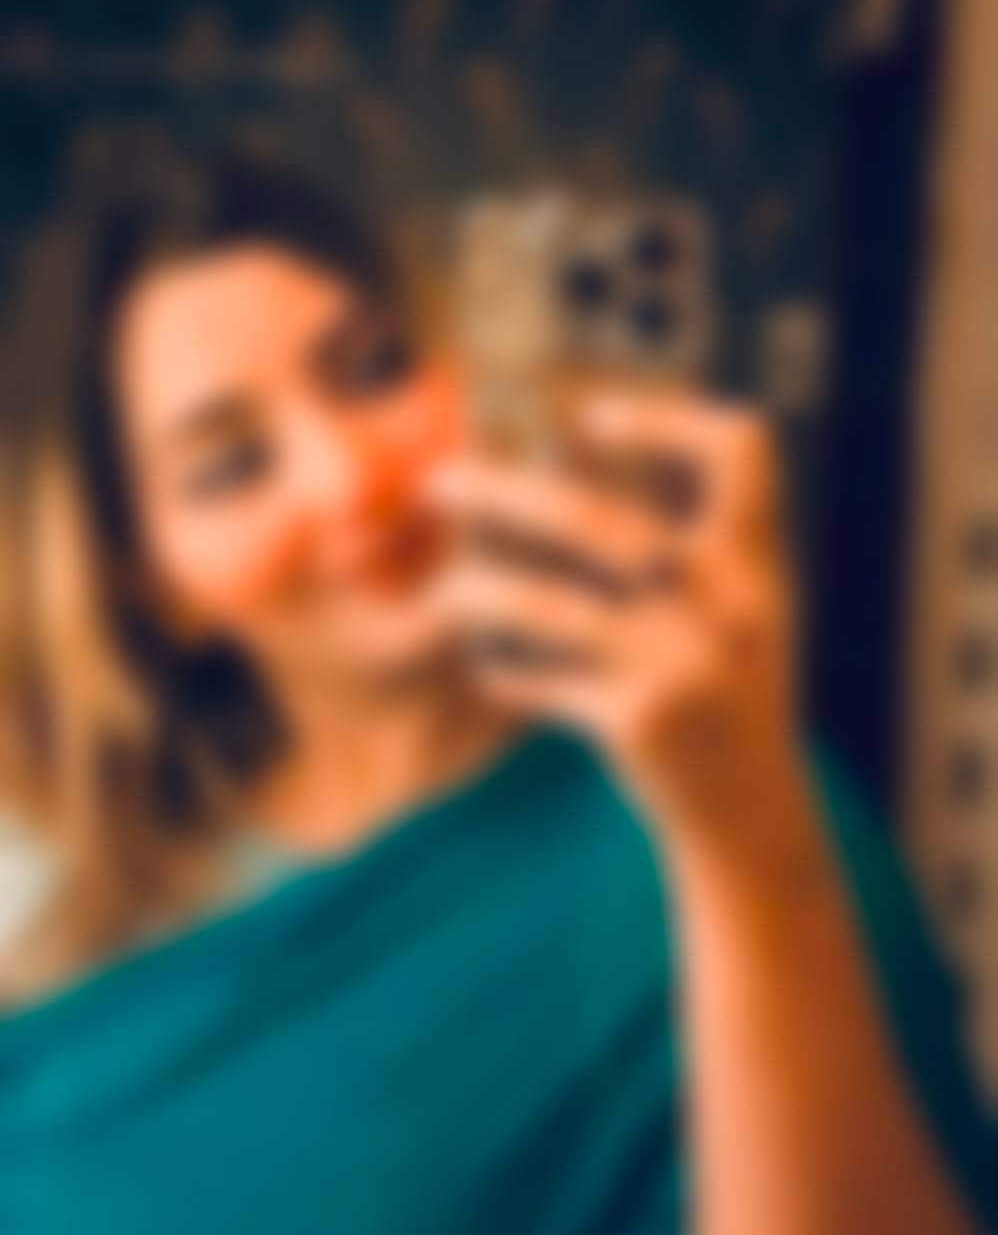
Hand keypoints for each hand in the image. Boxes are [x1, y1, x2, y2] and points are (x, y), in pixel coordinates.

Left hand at [428, 389, 801, 843]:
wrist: (752, 814)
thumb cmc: (731, 697)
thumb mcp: (742, 612)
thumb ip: (692, 548)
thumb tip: (570, 468)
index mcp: (756, 561)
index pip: (741, 451)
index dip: (666, 420)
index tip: (588, 424)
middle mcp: (727, 603)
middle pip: (594, 520)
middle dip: (500, 494)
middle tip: (438, 482)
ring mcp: (681, 664)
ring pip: (546, 605)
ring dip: (477, 589)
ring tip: (442, 587)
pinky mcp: (640, 722)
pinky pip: (542, 682)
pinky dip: (505, 671)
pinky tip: (485, 667)